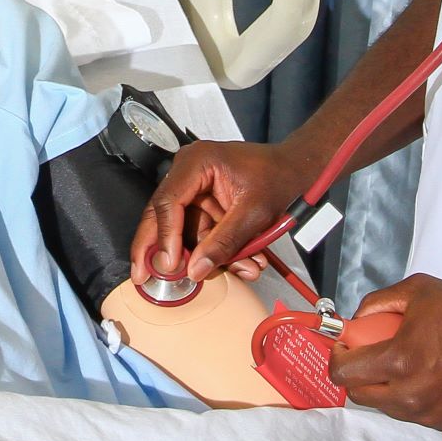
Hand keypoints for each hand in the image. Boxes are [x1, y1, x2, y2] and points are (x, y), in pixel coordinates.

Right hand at [130, 135, 325, 285]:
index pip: (167, 202)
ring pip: (185, 232)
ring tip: (246, 267)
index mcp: (196, 163)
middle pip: (162, 216)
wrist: (298, 170)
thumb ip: (223, 242)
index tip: (169, 263)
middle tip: (143, 277)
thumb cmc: (278, 177)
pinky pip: (203, 234)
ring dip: (210, 256)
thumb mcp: (253, 213)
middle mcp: (188, 174)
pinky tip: (247, 262)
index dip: (164, 235)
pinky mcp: (206, 206)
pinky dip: (221, 251)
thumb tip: (195, 270)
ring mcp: (195, 191)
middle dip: (159, 250)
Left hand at [328, 276, 441, 428]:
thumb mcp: (419, 290)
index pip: (344, 373)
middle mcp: (411, 394)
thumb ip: (379, 302)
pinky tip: (424, 375)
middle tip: (368, 354)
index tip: (344, 345)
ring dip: (382, 387)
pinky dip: (409, 397)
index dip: (337, 357)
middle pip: (360, 395)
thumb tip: (358, 318)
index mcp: (400, 361)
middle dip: (356, 374)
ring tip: (400, 363)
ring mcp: (429, 413)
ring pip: (386, 407)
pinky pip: (412, 414)